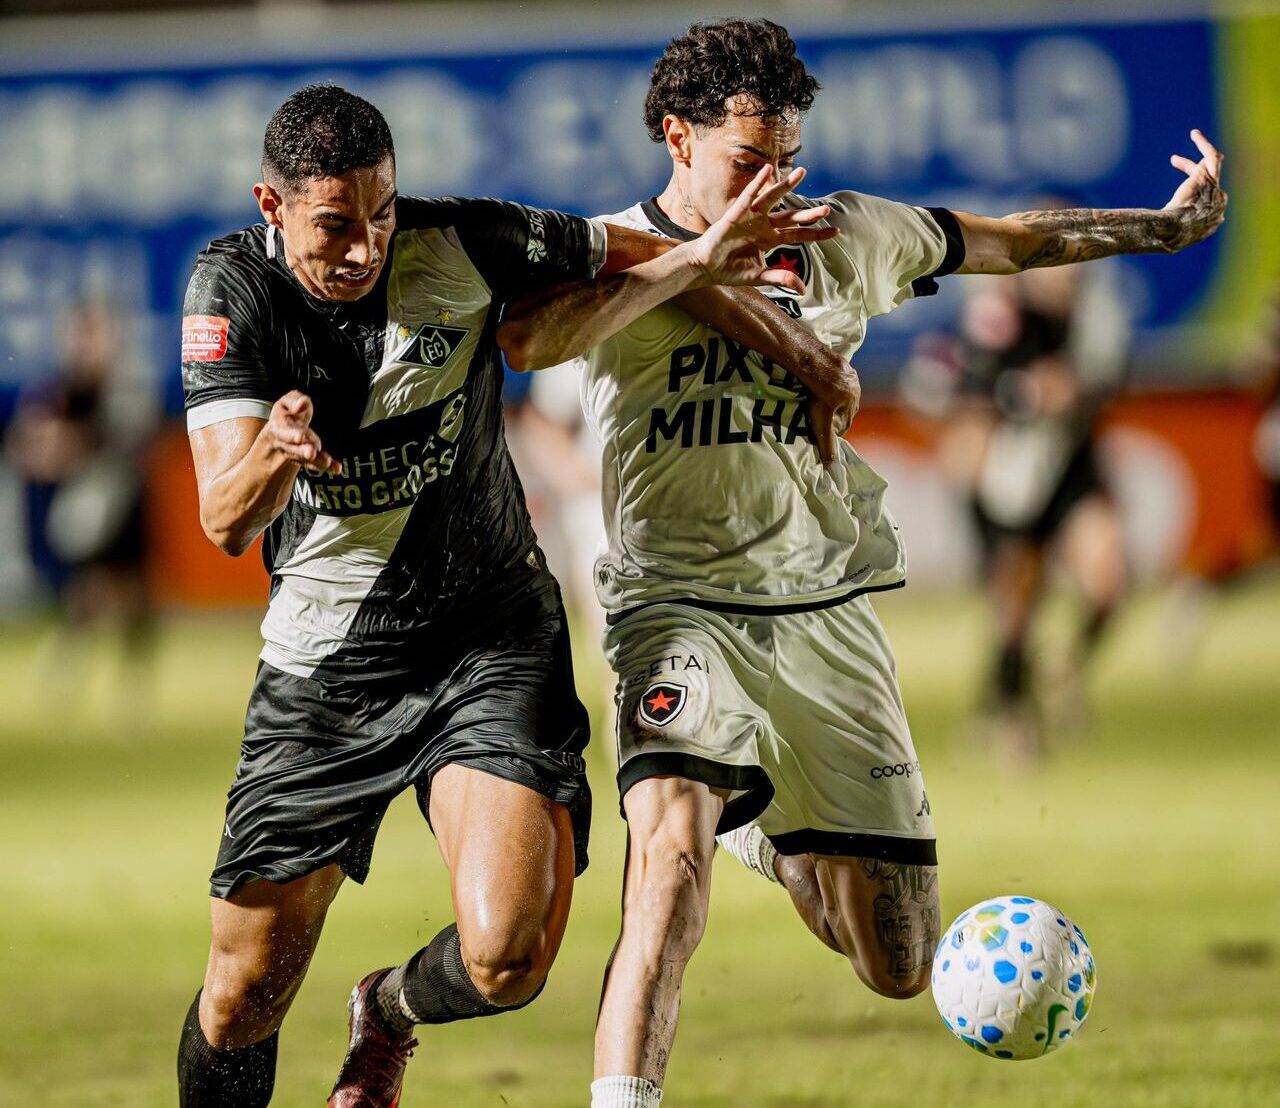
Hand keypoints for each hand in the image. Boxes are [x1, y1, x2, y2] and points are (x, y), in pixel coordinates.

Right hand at [264, 390, 340, 474]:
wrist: (281, 433)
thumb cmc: (285, 416)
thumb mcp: (286, 403)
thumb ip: (294, 400)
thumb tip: (302, 403)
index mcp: (278, 428)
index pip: (283, 432)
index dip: (291, 435)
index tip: (300, 437)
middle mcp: (287, 444)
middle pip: (294, 449)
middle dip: (302, 451)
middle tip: (311, 452)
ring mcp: (298, 454)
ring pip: (306, 459)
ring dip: (317, 461)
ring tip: (327, 461)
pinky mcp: (308, 460)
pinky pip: (317, 464)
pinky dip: (327, 467)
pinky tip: (336, 468)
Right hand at [685, 166, 839, 291]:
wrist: (705, 267)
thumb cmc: (730, 270)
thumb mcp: (758, 276)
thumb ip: (780, 277)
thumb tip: (802, 288)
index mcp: (770, 240)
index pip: (799, 235)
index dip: (816, 233)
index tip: (836, 231)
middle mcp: (764, 225)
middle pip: (791, 217)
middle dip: (808, 214)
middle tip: (826, 209)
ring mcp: (751, 217)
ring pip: (773, 199)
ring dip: (787, 186)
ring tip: (802, 172)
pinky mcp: (736, 213)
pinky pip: (749, 195)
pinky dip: (758, 183)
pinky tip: (768, 170)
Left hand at [804, 353, 860, 466]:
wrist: (820, 368)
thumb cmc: (821, 397)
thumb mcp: (822, 423)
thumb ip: (827, 442)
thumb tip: (830, 465)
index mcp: (852, 406)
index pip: (846, 423)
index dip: (836, 428)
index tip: (827, 430)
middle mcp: (856, 391)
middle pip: (846, 407)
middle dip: (837, 413)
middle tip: (823, 415)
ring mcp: (851, 377)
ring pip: (844, 392)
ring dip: (836, 397)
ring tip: (822, 399)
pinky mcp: (844, 365)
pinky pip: (839, 377)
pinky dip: (833, 382)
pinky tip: (822, 383)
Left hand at [1163, 128, 1226, 247]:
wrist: (1173, 232)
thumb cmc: (1166, 237)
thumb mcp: (1169, 237)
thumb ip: (1169, 232)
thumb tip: (1150, 236)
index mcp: (1211, 220)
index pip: (1205, 201)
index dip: (1192, 193)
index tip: (1177, 195)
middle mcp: (1217, 204)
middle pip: (1209, 181)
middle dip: (1196, 171)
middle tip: (1176, 161)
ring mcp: (1214, 190)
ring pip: (1214, 165)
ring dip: (1206, 149)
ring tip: (1195, 135)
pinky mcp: (1205, 179)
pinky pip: (1211, 156)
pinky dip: (1204, 144)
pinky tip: (1195, 134)